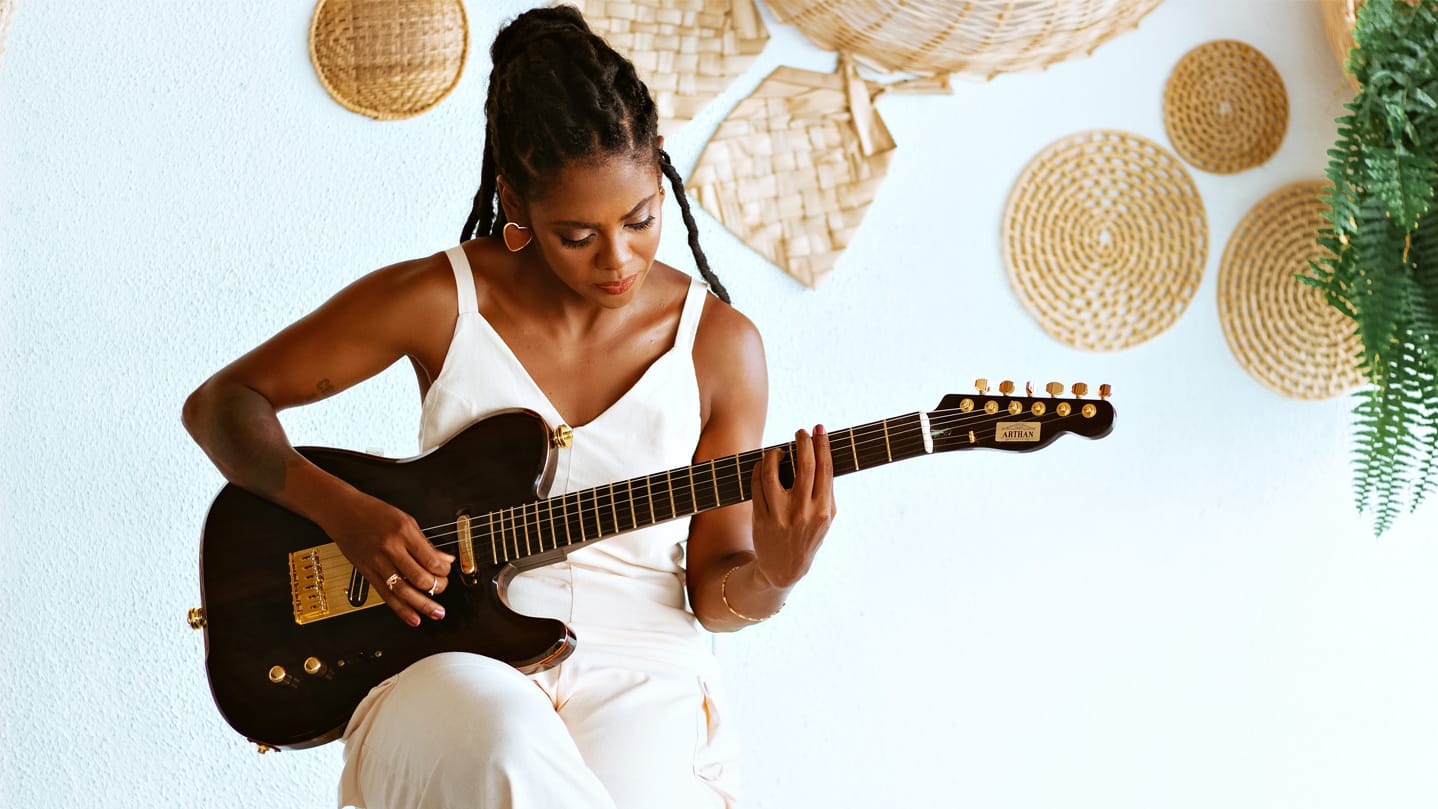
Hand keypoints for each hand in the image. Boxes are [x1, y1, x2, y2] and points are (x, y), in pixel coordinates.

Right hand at [322, 489, 454, 626]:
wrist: (342, 512)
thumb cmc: (373, 512)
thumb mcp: (405, 520)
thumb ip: (425, 543)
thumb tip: (444, 559)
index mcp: (403, 532)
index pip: (430, 559)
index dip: (443, 571)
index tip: (446, 571)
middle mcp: (390, 549)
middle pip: (419, 577)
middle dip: (436, 587)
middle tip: (442, 588)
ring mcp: (377, 563)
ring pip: (403, 591)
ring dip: (423, 605)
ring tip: (436, 612)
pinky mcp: (367, 573)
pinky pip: (386, 596)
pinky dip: (401, 610)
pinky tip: (413, 618)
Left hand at [750, 426, 836, 588]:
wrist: (784, 569)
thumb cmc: (808, 536)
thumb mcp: (826, 519)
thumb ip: (827, 492)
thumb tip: (822, 456)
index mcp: (822, 511)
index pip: (824, 469)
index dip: (822, 445)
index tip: (819, 429)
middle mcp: (802, 512)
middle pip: (804, 466)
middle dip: (803, 442)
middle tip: (800, 432)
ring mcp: (779, 515)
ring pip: (773, 472)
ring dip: (775, 454)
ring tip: (778, 450)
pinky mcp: (760, 517)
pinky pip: (757, 484)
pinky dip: (760, 468)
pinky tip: (764, 464)